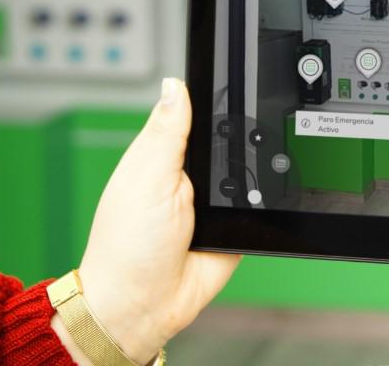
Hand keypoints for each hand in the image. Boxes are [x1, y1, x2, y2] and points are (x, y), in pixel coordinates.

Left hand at [54, 78, 240, 364]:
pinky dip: (262, 205)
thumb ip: (166, 131)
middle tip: (229, 155)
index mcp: (163, 154)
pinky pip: (260, 207)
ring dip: (250, 175)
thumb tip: (176, 83)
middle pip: (229, 139)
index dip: (213, 98)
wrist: (144, 306)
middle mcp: (190, 175)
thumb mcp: (146, 176)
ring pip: (249, 171)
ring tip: (232, 189)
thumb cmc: (126, 245)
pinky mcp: (235, 226)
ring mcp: (214, 201)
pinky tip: (250, 206)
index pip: (195, 113)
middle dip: (239, 140)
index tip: (235, 82)